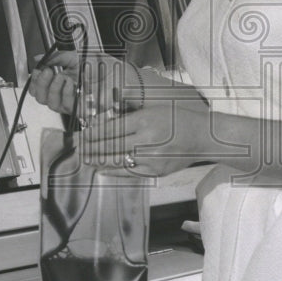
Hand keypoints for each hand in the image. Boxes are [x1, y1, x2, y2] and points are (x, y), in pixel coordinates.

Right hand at [29, 50, 130, 117]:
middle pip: (42, 98)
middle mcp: (67, 94)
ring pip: (52, 104)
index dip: (34, 81)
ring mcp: (75, 103)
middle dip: (40, 85)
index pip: (41, 88)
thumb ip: (58, 57)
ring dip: (53, 89)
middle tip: (46, 72)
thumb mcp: (78, 56)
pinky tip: (71, 83)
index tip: (37, 70)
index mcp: (63, 81)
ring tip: (61, 76)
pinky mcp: (85, 110)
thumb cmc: (107, 67)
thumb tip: (39, 58)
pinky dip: (67, 94)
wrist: (124, 74)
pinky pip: (68, 107)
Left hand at [78, 95, 208, 176]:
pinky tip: (101, 169)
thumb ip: (130, 116)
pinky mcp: (156, 170)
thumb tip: (105, 123)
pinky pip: (130, 172)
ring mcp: (151, 157)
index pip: (111, 128)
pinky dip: (113, 171)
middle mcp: (146, 139)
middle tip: (78, 148)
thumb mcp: (153, 108)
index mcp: (144, 120)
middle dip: (91, 147)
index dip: (93, 133)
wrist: (203, 136)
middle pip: (111, 144)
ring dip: (98, 160)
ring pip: (117, 160)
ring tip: (85, 159)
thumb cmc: (178, 118)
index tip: (82, 135)